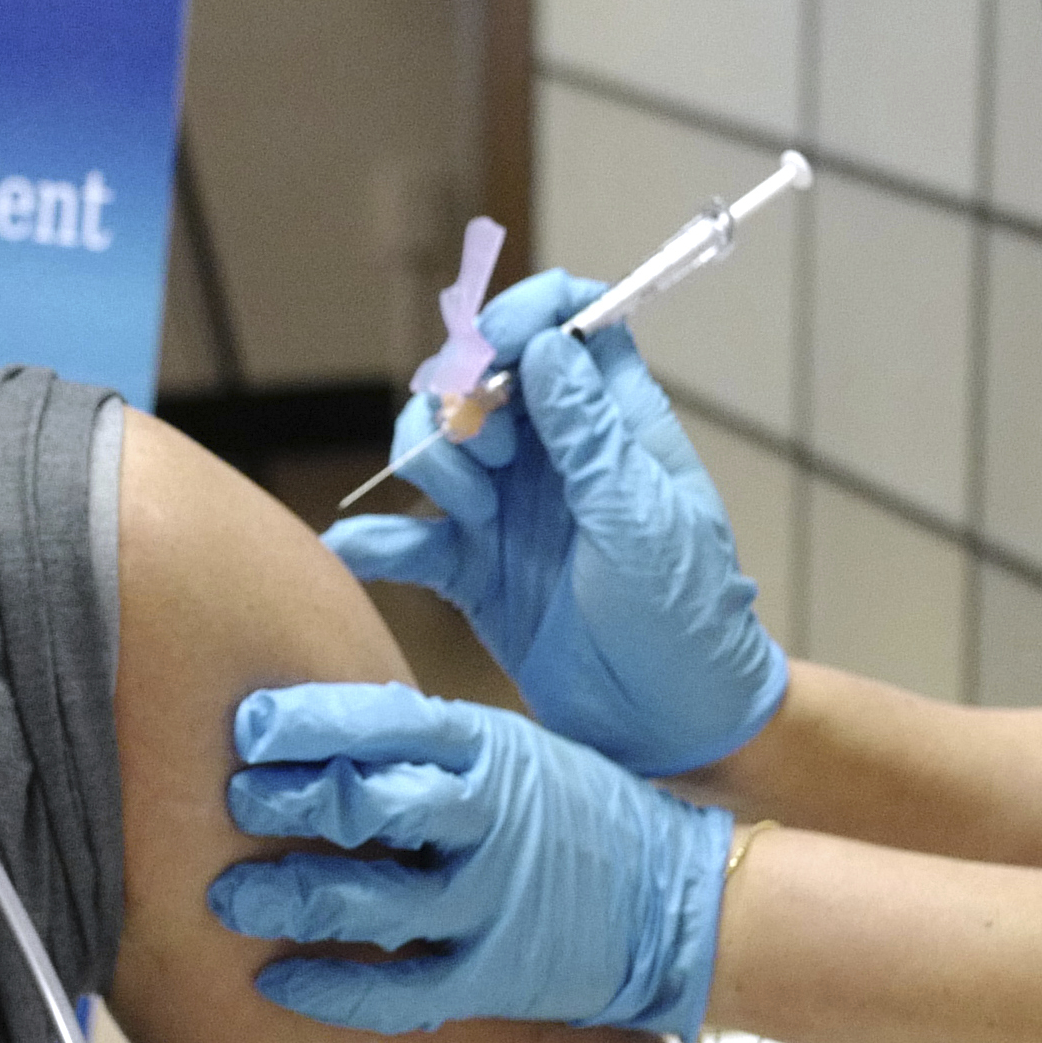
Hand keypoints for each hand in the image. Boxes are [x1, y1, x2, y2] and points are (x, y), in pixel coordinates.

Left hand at [208, 682, 731, 1037]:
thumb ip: (431, 744)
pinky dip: (332, 988)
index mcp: (488, 747)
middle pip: (366, 803)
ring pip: (368, 900)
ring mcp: (491, 901)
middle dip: (284, 802)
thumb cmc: (579, 811)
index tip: (246, 727)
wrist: (677, 898)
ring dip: (290, 898)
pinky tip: (280, 980)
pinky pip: (398, 990)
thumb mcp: (513, 749)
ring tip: (231, 899)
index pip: (380, 721)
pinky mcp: (495, 974)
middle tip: (230, 802)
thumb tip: (324, 728)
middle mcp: (485, 818)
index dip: (303, 723)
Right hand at [325, 269, 786, 774]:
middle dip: (466, 398)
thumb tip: (547, 345)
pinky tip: (355, 547)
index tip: (496, 343)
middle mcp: (554, 455)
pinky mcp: (475, 571)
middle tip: (490, 454)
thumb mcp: (643, 520)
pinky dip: (379, 539)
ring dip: (435, 460)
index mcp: (613, 424)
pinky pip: (412, 540)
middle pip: (484, 378)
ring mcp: (509, 511)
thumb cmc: (686, 617)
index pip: (570, 326)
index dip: (528, 315)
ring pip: (441, 446)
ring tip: (466, 509)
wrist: (675, 727)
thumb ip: (590, 434)